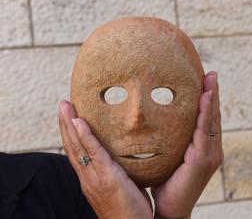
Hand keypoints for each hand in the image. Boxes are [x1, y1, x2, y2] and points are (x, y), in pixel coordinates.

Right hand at [58, 101, 152, 218]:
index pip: (76, 152)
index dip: (71, 133)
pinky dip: (84, 136)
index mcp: (90, 178)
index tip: (69, 116)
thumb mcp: (119, 185)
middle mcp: (87, 177)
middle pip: (72, 146)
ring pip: (77, 147)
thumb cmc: (129, 208)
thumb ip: (116, 169)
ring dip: (69, 124)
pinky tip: (79, 122)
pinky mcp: (107, 178)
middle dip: (65, 124)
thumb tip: (123, 154)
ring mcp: (94, 178)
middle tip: (62, 104)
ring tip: (65, 106)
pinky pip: (93, 153)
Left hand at [151, 71, 222, 218]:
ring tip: (210, 79)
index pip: (205, 119)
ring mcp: (209, 154)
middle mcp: (210, 149)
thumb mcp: (168, 156)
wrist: (169, 208)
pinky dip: (206, 113)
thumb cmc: (166, 182)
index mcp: (202, 148)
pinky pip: (204, 131)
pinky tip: (205, 97)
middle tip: (211, 73)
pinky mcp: (203, 160)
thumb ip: (168, 140)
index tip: (203, 80)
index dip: (206, 100)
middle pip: (212, 116)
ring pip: (211, 121)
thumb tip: (152, 122)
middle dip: (212, 94)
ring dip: (212, 99)